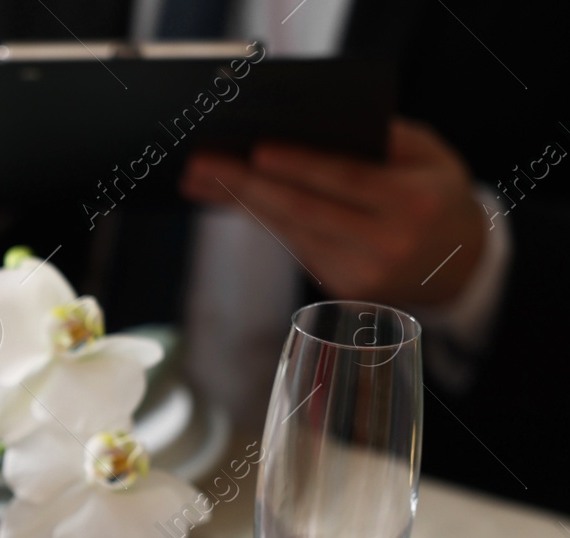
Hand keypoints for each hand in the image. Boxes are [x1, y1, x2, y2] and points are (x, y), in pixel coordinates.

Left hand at [181, 119, 488, 305]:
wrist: (458, 264)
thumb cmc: (438, 194)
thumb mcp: (430, 156)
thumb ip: (383, 138)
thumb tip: (316, 125)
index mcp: (414, 206)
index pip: (346, 183)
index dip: (299, 167)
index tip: (257, 150)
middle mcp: (386, 247)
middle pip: (304, 212)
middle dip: (248, 186)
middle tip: (204, 164)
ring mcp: (360, 275)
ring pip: (289, 232)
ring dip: (242, 204)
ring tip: (203, 178)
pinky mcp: (338, 289)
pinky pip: (293, 245)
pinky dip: (262, 219)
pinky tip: (233, 198)